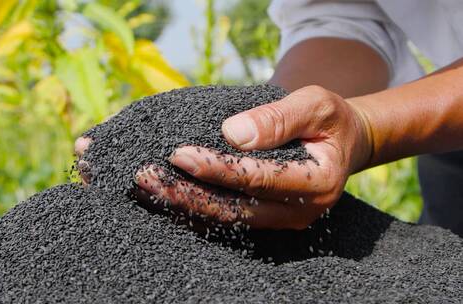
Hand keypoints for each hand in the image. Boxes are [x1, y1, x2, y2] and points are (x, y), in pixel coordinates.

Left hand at [75, 85, 371, 229]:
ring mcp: (277, 220)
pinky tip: (159, 194)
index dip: (215, 169)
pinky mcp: (261, 217)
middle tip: (142, 176)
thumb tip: (232, 133)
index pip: (255, 180)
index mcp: (315, 185)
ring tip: (141, 186)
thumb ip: (278, 119)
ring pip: (221, 219)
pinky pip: (222, 217)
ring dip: (179, 204)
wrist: (341, 143)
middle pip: (230, 209)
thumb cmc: (330, 120)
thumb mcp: (315, 106)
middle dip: (183, 194)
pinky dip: (189, 206)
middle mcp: (294, 212)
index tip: (178, 153)